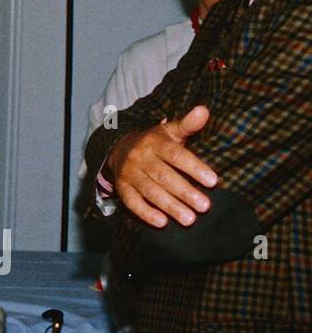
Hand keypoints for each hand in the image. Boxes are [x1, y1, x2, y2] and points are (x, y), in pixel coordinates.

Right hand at [107, 105, 217, 227]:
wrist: (119, 149)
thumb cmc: (155, 143)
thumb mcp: (170, 131)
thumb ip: (188, 124)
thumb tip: (204, 110)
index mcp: (154, 142)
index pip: (176, 155)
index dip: (194, 168)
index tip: (213, 181)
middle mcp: (140, 157)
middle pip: (164, 176)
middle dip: (185, 192)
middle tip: (205, 207)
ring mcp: (129, 174)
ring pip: (150, 191)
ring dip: (170, 206)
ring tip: (190, 220)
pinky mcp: (122, 188)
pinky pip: (132, 202)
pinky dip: (146, 213)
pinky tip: (162, 223)